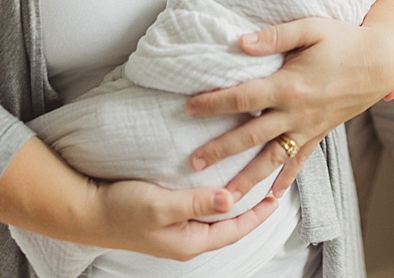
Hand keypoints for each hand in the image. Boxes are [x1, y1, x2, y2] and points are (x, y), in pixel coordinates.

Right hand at [0, 140, 281, 260]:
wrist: (83, 212)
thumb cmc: (119, 208)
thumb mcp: (160, 205)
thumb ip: (197, 202)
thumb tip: (232, 199)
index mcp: (190, 242)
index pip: (237, 229)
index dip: (260, 212)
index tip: (278, 194)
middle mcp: (187, 240)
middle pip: (231, 225)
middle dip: (253, 208)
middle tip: (274, 185)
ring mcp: (176, 232)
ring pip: (217, 218)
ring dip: (236, 203)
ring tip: (255, 184)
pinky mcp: (166, 220)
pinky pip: (201, 212)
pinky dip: (217, 199)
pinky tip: (222, 186)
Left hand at [182, 0, 393, 194]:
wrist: (383, 59)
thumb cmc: (347, 38)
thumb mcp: (312, 27)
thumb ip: (276, 35)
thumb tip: (239, 42)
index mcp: (289, 85)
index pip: (241, 98)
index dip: (212, 103)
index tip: (187, 108)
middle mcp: (297, 112)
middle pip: (250, 136)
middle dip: (219, 151)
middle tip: (192, 164)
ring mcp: (310, 127)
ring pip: (273, 159)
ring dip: (247, 179)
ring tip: (224, 197)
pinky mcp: (321, 133)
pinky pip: (301, 161)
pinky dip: (286, 179)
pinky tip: (272, 196)